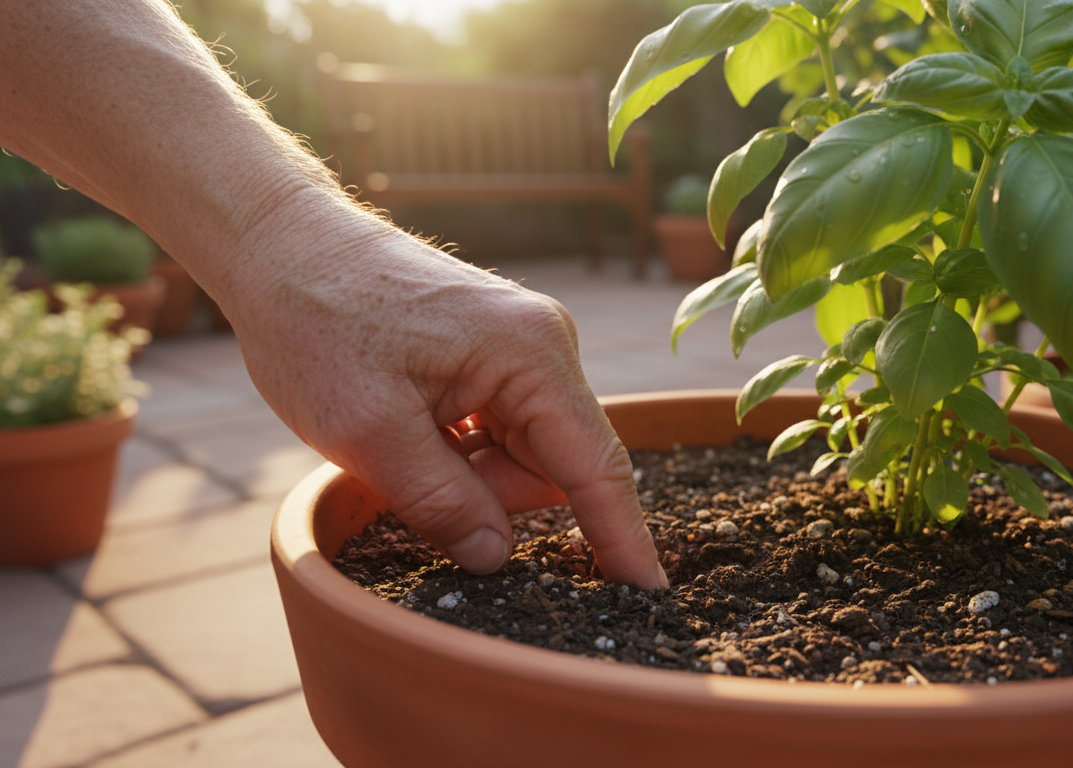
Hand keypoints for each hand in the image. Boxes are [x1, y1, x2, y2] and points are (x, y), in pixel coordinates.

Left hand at [228, 216, 667, 588]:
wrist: (277, 243)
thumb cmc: (316, 321)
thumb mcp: (366, 432)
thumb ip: (442, 503)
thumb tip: (497, 557)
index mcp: (531, 354)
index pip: (595, 466)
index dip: (621, 538)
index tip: (649, 594)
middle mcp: (543, 345)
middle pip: (554, 466)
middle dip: (492, 497)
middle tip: (409, 474)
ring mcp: (521, 346)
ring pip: (523, 454)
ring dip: (467, 475)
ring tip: (395, 439)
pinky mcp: (493, 353)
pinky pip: (500, 430)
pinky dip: (458, 451)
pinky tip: (406, 427)